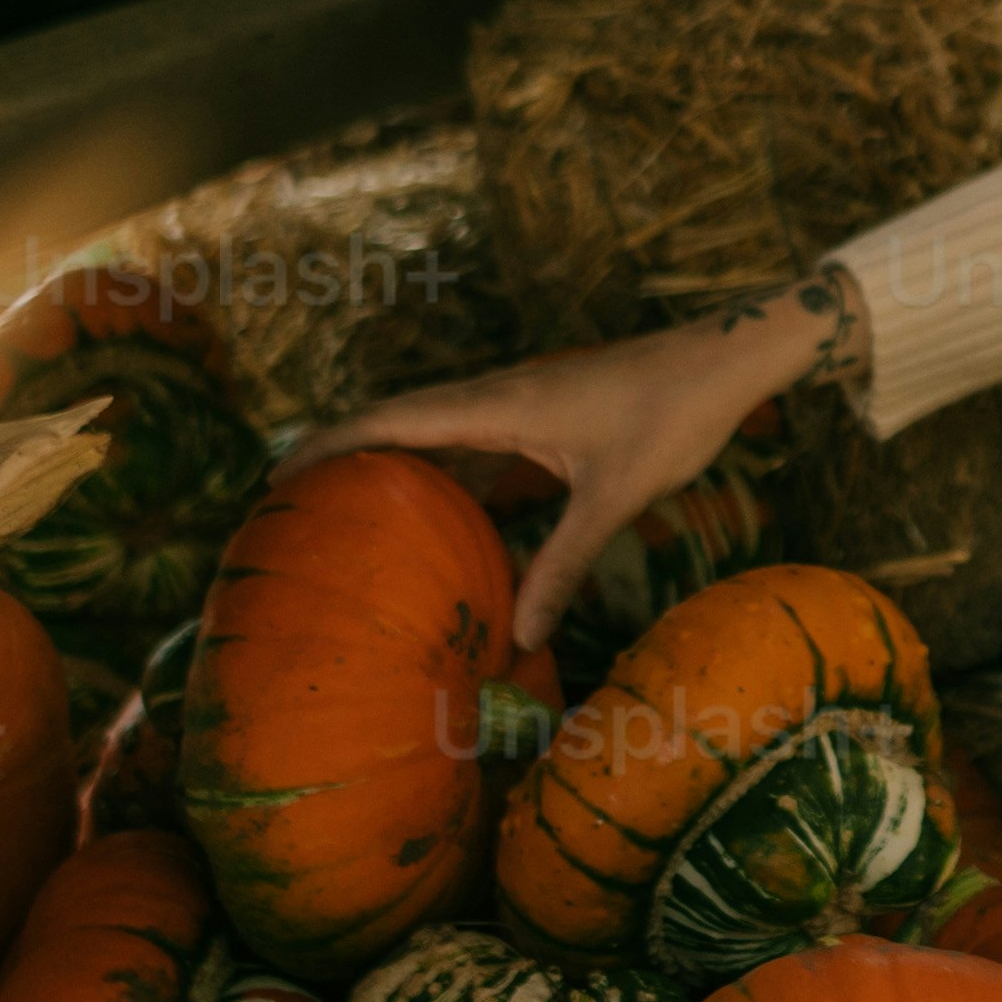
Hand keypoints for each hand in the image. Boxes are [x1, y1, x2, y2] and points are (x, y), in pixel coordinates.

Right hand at [288, 274, 855, 646]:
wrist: (725, 364)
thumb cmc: (672, 418)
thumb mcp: (613, 499)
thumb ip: (563, 566)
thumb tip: (521, 637)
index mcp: (498, 405)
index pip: (390, 421)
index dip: (328, 445)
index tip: (276, 476)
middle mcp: (497, 396)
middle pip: (398, 422)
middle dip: (343, 456)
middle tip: (292, 506)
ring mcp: (520, 402)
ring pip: (438, 433)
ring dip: (394, 466)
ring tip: (350, 517)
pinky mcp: (545, 414)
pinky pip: (477, 443)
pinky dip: (447, 475)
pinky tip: (443, 516)